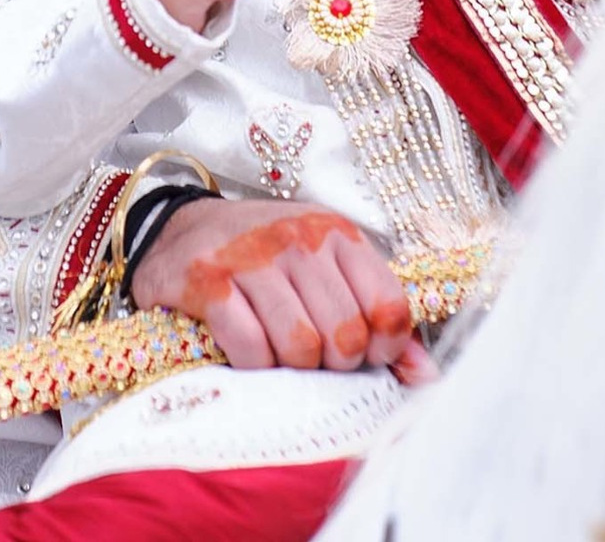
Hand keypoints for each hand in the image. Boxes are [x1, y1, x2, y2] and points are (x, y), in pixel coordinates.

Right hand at [131, 197, 417, 376]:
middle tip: (317, 357)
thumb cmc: (265, 255)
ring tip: (282, 352)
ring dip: (293, 366)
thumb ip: (376, 317)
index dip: (384, 349)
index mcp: (338, 234)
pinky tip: (248, 350)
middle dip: (335, 364)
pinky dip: (254, 364)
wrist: (180, 228)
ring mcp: (253, 258)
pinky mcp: (210, 282)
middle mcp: (300, 238)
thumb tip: (425, 376)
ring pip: (301, 346)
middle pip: (346, 336)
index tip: (365, 356)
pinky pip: (250, 348)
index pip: (388, 307)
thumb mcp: (325, 267)